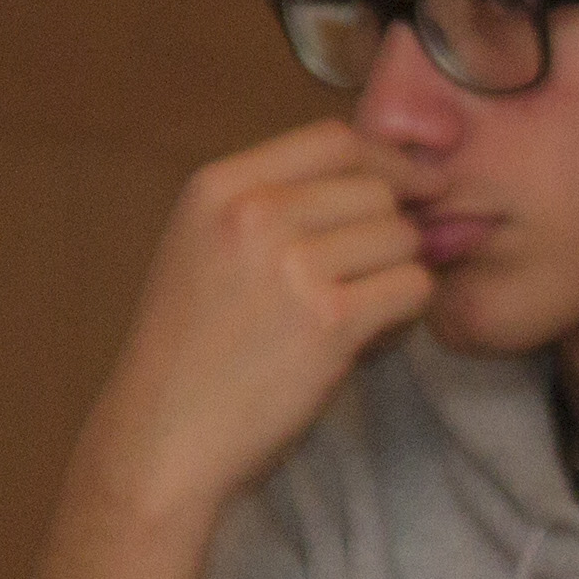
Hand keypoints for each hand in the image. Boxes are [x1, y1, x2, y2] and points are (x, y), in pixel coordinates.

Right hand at [71, 120, 436, 524]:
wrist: (163, 438)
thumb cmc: (192, 354)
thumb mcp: (206, 250)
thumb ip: (276, 207)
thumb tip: (384, 180)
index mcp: (218, 187)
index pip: (333, 139)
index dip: (387, 161)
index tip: (415, 185)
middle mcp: (252, 213)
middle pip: (375, 190)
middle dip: (393, 231)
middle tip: (375, 277)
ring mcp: (291, 265)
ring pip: (402, 239)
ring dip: (398, 276)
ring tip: (360, 316)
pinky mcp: (329, 320)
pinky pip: (412, 289)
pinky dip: (405, 316)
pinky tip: (367, 341)